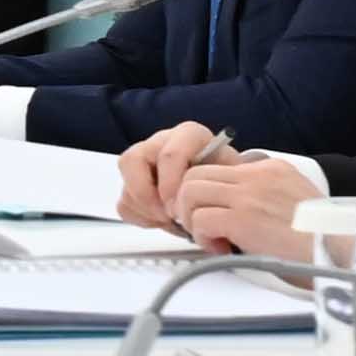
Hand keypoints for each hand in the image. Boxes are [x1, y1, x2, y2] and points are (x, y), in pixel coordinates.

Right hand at [110, 123, 234, 231]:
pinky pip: (124, 202)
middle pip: (134, 160)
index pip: (169, 154)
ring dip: (145, 208)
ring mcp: (145, 161)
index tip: (180, 208)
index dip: (170, 185)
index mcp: (189, 136)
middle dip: (147, 194)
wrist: (224, 188)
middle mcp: (162, 142)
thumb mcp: (232, 178)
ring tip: (168, 220)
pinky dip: (141, 217)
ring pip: (126, 182)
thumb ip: (216, 185)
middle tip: (166, 215)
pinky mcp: (135, 183)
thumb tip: (199, 208)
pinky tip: (162, 220)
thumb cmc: (227, 180)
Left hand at [162, 151, 322, 255]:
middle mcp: (258, 175)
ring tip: (211, 239)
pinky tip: (221, 249)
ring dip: (191, 218)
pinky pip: (200, 219)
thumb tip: (234, 211)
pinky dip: (202, 237)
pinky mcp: (243, 218)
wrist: (343, 252)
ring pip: (190, 191)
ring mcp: (250, 195)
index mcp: (271, 169)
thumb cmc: (322, 239)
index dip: (205, 192)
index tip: (211, 215)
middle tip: (200, 227)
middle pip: (195, 174)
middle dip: (187, 203)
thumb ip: (266, 197)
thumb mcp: (296, 202)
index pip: (218, 167)